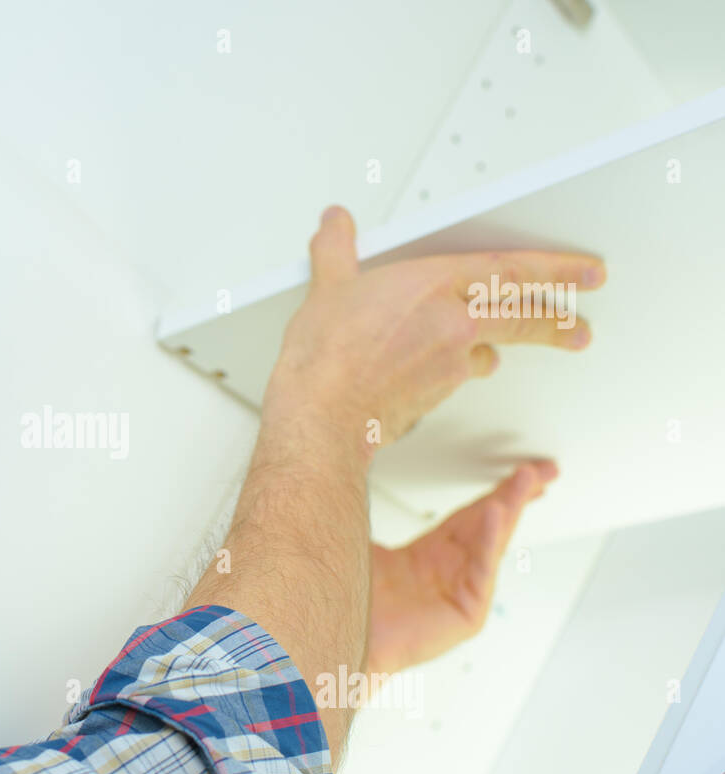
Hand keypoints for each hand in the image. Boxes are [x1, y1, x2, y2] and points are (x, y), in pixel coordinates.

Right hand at [262, 206, 605, 447]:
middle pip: (522, 315)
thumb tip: (335, 224)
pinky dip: (462, 369)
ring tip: (517, 349)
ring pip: (493, 348)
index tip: (585, 272)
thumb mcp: (327, 287)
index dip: (556, 269)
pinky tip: (454, 371)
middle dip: (558, 318)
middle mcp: (453, 322)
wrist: (323, 413)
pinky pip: (461, 375)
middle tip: (581, 324)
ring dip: (509, 346)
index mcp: (434, 284)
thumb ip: (336, 250)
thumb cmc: (327, 355)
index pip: (512, 270)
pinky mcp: (437, 395)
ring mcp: (450, 362)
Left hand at [364, 460, 556, 674]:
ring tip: (529, 479)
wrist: (345, 637)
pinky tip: (497, 513)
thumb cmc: (353, 601)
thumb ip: (366, 507)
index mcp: (431, 555)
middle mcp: (451, 571)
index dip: (494, 491)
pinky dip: (490, 540)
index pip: (471, 515)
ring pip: (492, 540)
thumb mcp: (365, 544)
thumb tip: (358, 467)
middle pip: (489, 523)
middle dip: (516, 494)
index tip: (520, 472)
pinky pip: (481, 568)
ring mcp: (463, 591)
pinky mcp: (467, 612)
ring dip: (510, 507)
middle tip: (543, 469)